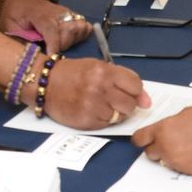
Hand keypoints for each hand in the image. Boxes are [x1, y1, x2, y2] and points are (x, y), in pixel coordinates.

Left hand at [2, 0, 91, 54]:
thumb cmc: (15, 13)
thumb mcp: (10, 26)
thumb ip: (20, 39)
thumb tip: (31, 56)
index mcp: (39, 14)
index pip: (51, 29)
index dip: (54, 45)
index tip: (52, 57)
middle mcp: (57, 12)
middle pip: (69, 32)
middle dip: (62, 46)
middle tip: (51, 51)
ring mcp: (67, 13)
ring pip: (79, 29)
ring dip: (72, 41)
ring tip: (60, 45)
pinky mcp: (73, 15)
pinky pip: (85, 27)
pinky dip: (81, 35)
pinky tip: (70, 40)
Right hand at [35, 58, 149, 130]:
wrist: (45, 83)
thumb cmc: (73, 74)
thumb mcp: (98, 67)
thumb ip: (123, 79)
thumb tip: (146, 101)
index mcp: (105, 72)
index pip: (136, 86)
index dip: (135, 91)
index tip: (129, 92)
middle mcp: (100, 89)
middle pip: (130, 104)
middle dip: (126, 103)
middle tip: (114, 99)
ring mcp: (93, 106)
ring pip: (120, 116)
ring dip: (115, 113)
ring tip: (102, 104)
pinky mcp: (86, 121)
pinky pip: (107, 125)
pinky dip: (104, 120)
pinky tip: (94, 111)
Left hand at [132, 106, 191, 174]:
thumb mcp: (188, 113)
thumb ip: (172, 122)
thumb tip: (167, 128)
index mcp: (163, 129)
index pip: (139, 138)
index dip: (140, 138)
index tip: (142, 139)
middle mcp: (165, 147)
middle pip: (149, 152)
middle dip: (156, 147)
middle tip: (167, 142)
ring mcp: (175, 161)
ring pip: (163, 160)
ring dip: (168, 155)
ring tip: (185, 146)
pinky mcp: (185, 171)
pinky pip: (176, 167)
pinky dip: (181, 161)